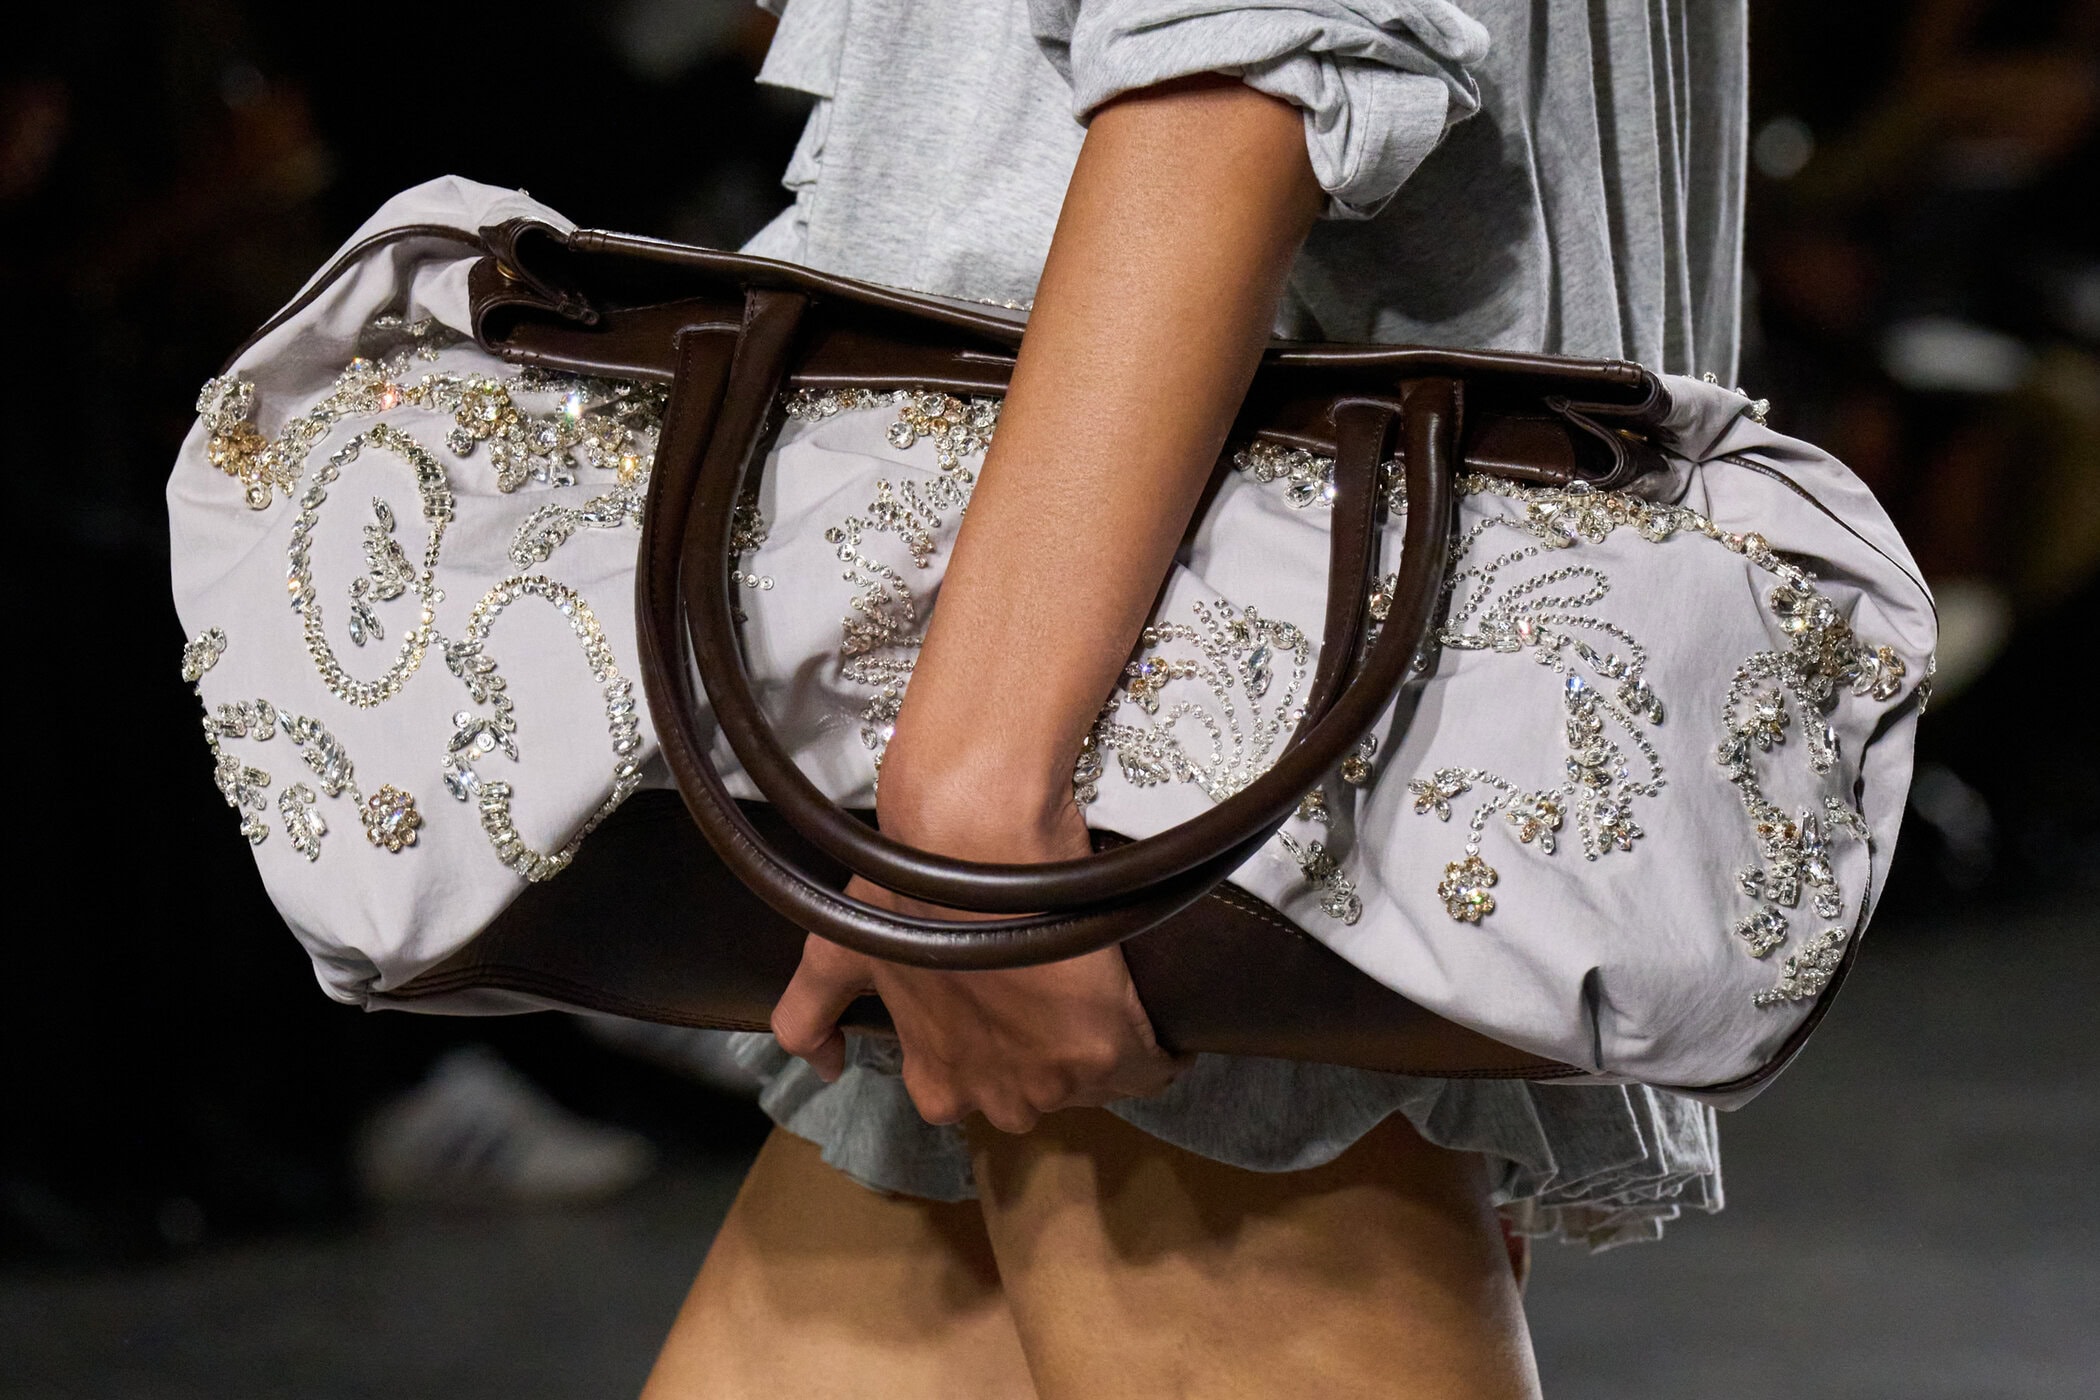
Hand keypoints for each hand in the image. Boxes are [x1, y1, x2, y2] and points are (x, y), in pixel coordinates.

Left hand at [770, 776, 1184, 1133]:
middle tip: (1052, 984)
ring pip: (1092, 1079)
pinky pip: (1152, 1070)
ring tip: (1102, 985)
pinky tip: (1165, 1036)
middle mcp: (989, 1097)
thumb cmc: (905, 892)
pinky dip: (1160, 1056)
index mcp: (935, 1081)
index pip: (979, 1090)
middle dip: (1047, 1050)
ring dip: (1101, 1044)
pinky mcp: (1106, 1052)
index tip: (1012, 1002)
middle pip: (1038, 1091)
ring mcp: (1047, 1082)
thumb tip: (821, 1066)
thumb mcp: (837, 956)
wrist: (971, 840)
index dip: (996, 1042)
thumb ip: (813, 1013)